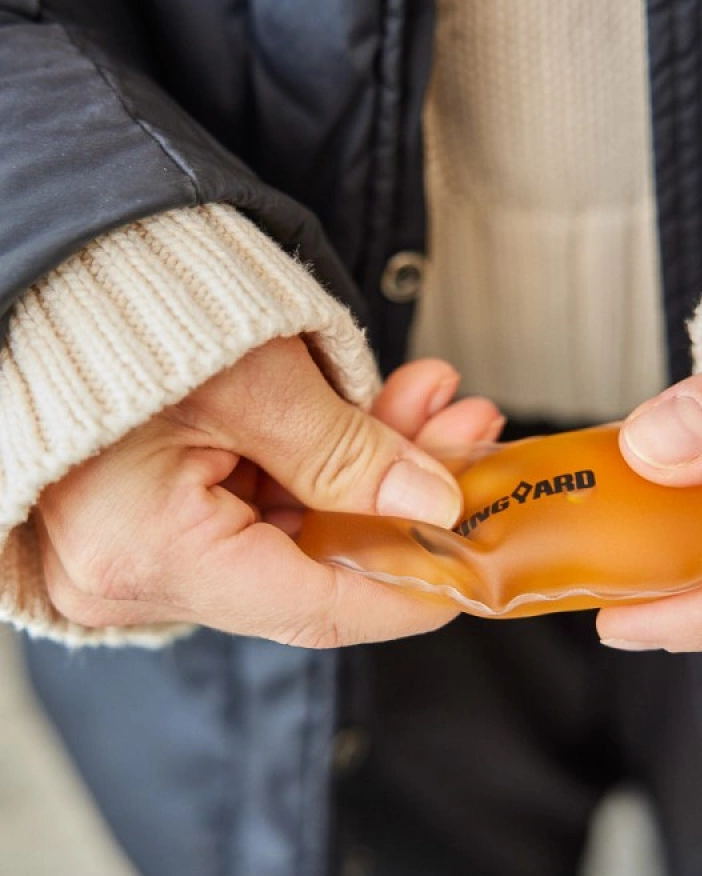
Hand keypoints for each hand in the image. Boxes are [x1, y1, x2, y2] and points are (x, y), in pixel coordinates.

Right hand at [37, 337, 501, 645]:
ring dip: (374, 465)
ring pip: (299, 529)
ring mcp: (145, 547)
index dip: (411, 590)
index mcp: (151, 553)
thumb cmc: (123, 307)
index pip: (317, 608)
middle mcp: (139, 572)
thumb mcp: (256, 379)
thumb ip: (350, 454)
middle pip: (316, 561)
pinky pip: (264, 504)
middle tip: (467, 438)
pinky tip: (381, 407)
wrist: (54, 267)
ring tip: (435, 403)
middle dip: (405, 496)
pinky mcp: (157, 514)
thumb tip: (433, 503)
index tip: (473, 570)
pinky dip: (326, 458)